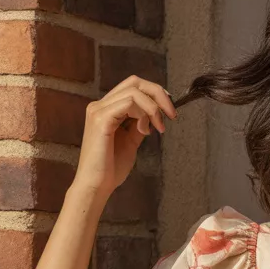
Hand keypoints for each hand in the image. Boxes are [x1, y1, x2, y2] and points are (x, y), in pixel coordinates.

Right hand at [72, 75, 176, 202]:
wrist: (97, 186)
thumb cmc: (111, 168)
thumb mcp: (131, 142)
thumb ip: (139, 126)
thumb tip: (153, 117)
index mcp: (106, 109)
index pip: (133, 87)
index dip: (154, 94)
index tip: (169, 110)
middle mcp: (100, 105)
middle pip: (134, 82)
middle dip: (158, 94)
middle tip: (172, 113)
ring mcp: (99, 110)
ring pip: (134, 91)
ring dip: (154, 107)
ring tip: (160, 127)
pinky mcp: (101, 119)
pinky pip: (129, 103)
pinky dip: (144, 113)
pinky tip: (146, 130)